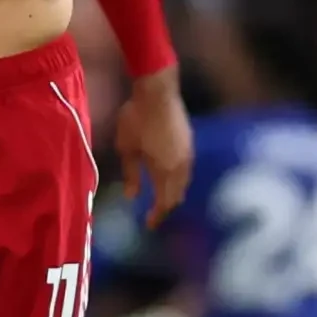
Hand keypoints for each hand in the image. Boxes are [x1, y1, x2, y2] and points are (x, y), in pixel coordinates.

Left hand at [116, 71, 193, 228]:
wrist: (158, 90)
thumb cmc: (136, 118)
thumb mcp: (126, 148)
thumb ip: (131, 174)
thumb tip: (132, 197)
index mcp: (165, 170)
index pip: (164, 203)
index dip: (157, 216)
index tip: (149, 225)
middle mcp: (181, 165)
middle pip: (177, 195)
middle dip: (166, 207)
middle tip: (154, 213)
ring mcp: (188, 152)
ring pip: (184, 182)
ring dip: (173, 192)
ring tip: (160, 196)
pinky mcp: (189, 141)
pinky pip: (186, 169)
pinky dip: (177, 178)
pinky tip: (168, 174)